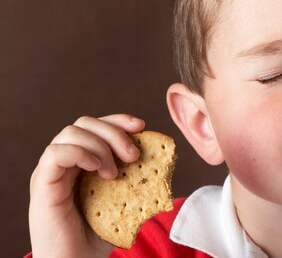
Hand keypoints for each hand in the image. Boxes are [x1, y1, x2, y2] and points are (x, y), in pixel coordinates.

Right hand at [29, 114, 144, 257]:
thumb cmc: (96, 236)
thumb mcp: (122, 201)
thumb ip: (135, 179)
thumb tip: (164, 163)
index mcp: (82, 162)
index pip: (97, 126)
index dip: (119, 121)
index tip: (142, 126)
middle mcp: (65, 163)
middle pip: (85, 123)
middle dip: (114, 132)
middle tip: (133, 156)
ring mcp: (52, 171)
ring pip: (71, 132)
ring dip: (100, 145)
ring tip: (114, 173)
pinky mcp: (42, 184)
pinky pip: (56, 153)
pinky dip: (81, 153)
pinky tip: (99, 169)